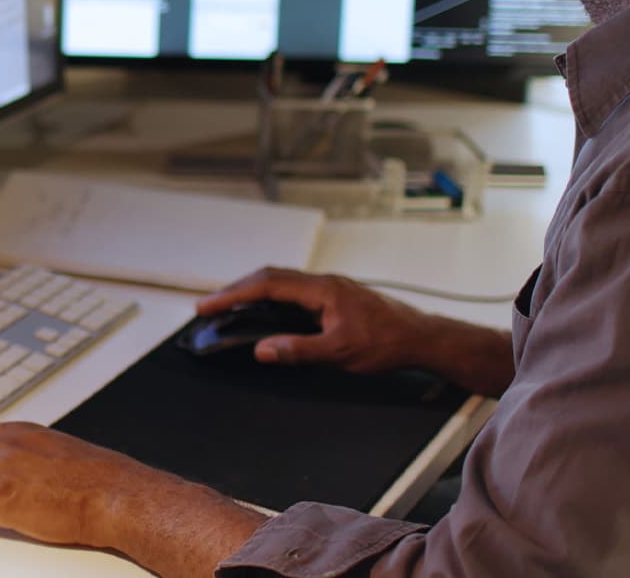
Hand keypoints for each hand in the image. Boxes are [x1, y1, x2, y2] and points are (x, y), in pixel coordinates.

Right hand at [196, 267, 430, 372]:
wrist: (422, 338)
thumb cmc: (386, 343)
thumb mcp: (339, 352)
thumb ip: (298, 349)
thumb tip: (262, 349)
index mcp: (320, 289)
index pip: (266, 285)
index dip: (232, 294)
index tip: (207, 305)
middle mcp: (323, 282)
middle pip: (269, 277)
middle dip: (236, 289)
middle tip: (210, 305)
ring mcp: (329, 287)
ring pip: (281, 282)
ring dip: (252, 291)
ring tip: (230, 306)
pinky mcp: (335, 297)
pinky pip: (294, 290)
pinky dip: (271, 297)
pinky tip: (267, 311)